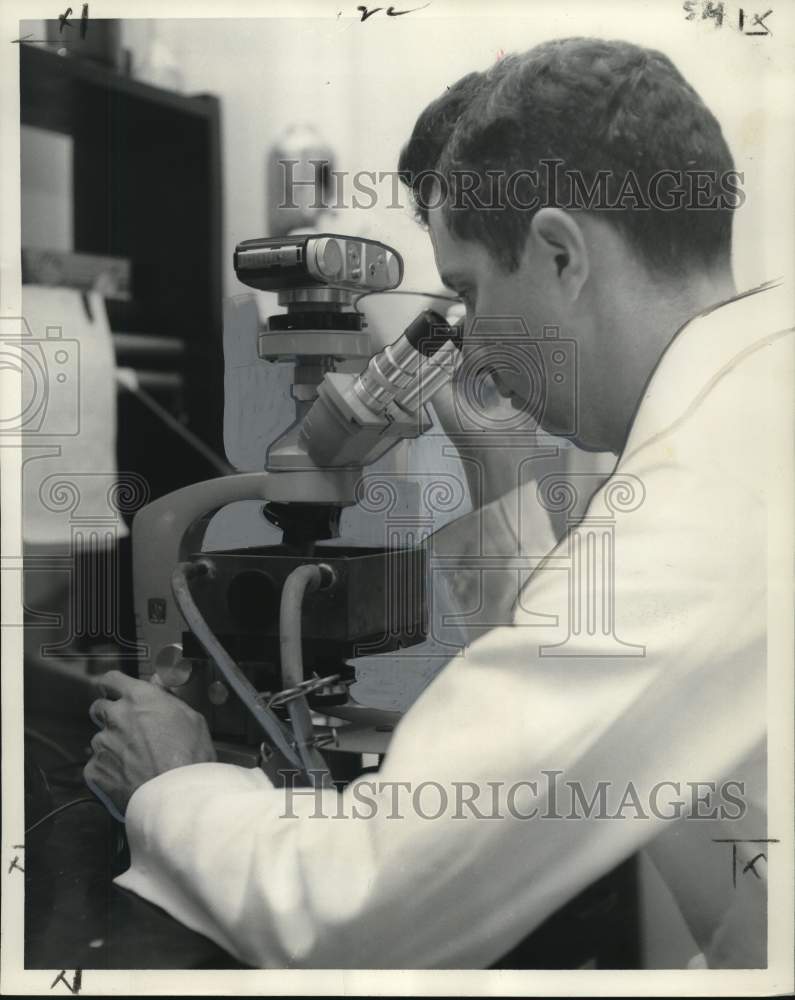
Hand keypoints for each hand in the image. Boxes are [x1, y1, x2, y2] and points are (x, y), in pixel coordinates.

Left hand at [84, 670, 216, 819]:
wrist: (176, 796)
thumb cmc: (190, 756)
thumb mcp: (191, 718)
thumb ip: (167, 696)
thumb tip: (157, 682)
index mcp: (139, 698)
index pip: (111, 679)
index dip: (114, 687)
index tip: (118, 693)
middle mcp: (115, 716)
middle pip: (98, 708)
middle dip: (109, 716)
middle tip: (128, 730)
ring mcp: (102, 744)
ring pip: (99, 739)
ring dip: (111, 745)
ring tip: (133, 761)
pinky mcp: (94, 770)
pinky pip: (95, 765)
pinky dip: (107, 770)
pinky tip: (126, 778)